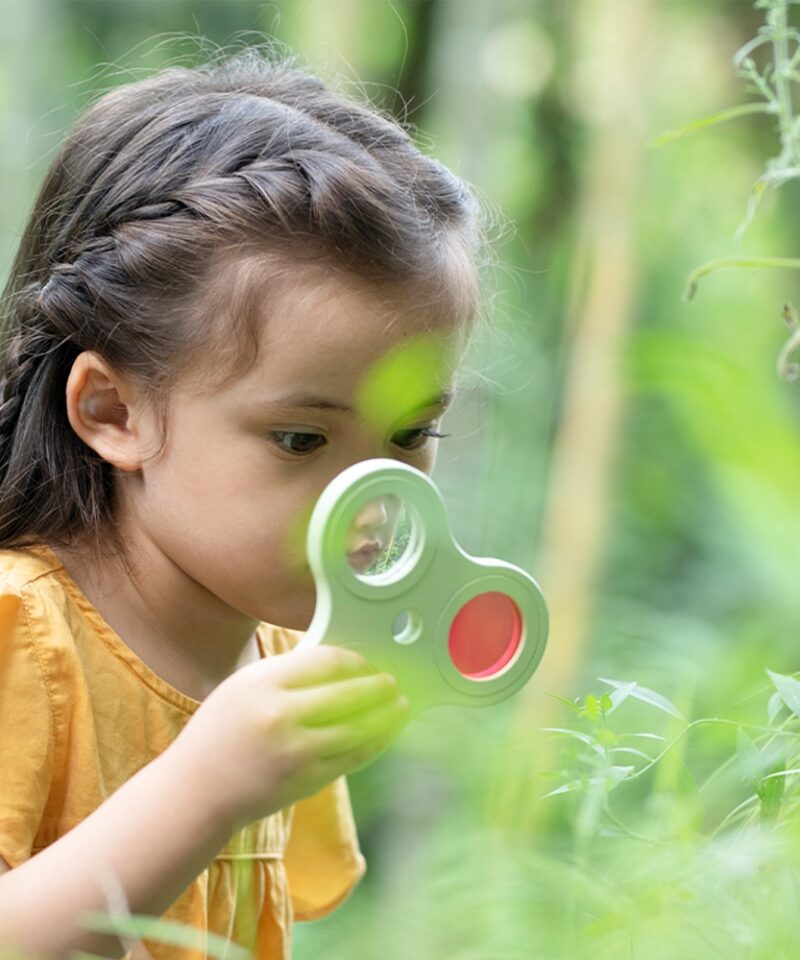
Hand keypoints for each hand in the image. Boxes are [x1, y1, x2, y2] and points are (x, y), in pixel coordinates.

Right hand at [168, 645, 409, 830]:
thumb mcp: (243, 687)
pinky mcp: (307, 780)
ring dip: (386, 714)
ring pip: (358, 726)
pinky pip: (354, 756)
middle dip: (376, 686)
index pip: (326, 662)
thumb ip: (286, 674)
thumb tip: (337, 663)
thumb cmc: (219, 733)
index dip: (355, 661)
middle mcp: (281, 716)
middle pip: (347, 692)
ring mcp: (296, 751)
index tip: (365, 662)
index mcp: (262, 684)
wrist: (196, 790)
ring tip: (400, 704)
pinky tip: (386, 731)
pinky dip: (376, 741)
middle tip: (390, 681)